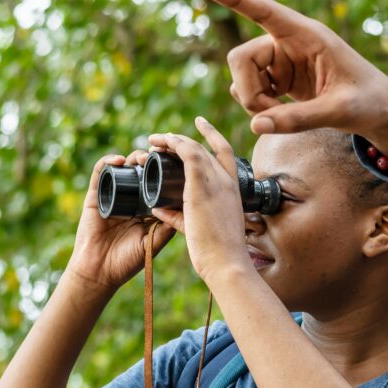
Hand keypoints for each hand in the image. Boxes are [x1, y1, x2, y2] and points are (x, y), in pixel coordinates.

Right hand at [65, 152, 173, 290]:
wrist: (99, 272)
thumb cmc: (127, 261)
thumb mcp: (154, 242)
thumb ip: (168, 226)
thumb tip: (186, 207)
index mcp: (147, 209)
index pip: (158, 184)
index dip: (166, 173)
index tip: (176, 164)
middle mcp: (131, 199)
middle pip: (142, 172)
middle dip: (151, 161)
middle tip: (159, 157)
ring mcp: (113, 196)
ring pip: (124, 169)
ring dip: (133, 158)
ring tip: (142, 157)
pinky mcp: (95, 196)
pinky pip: (100, 174)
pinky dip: (108, 162)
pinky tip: (119, 160)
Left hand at [147, 118, 251, 285]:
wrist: (227, 263)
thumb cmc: (218, 254)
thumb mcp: (199, 229)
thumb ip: (178, 217)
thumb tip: (158, 208)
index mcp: (232, 191)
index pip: (226, 154)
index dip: (213, 136)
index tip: (201, 124)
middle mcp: (228, 182)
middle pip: (208, 148)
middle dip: (185, 139)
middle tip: (164, 138)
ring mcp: (217, 182)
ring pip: (195, 148)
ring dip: (174, 140)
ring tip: (155, 140)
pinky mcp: (202, 186)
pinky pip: (188, 154)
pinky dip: (174, 144)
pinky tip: (160, 143)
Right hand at [199, 0, 387, 158]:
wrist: (380, 112)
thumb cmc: (369, 103)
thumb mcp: (339, 112)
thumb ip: (299, 119)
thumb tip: (256, 126)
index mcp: (309, 36)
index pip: (265, 11)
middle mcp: (291, 43)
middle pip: (241, 57)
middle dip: (248, 89)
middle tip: (268, 114)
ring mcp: (283, 61)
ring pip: (243, 77)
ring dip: (254, 101)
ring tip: (283, 118)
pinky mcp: (281, 79)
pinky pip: (250, 91)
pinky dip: (259, 109)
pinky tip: (279, 116)